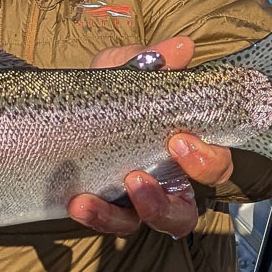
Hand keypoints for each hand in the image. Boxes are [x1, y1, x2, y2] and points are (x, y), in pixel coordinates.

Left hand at [68, 36, 235, 238]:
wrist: (56, 112)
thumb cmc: (105, 93)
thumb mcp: (120, 71)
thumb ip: (149, 60)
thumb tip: (181, 47)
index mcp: (181, 147)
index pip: (214, 163)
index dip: (207, 159)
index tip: (180, 139)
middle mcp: (167, 180)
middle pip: (189, 208)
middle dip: (169, 199)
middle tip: (141, 174)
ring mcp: (139, 201)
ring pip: (159, 222)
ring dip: (144, 209)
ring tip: (118, 187)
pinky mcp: (109, 212)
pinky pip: (112, 224)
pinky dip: (98, 217)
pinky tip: (79, 202)